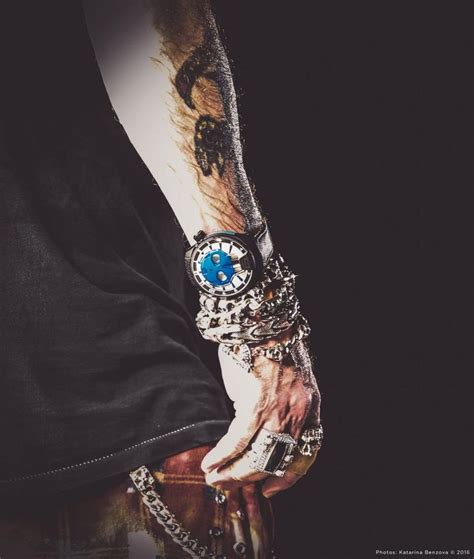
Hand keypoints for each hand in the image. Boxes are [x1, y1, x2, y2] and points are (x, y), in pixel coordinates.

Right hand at [201, 343, 320, 497]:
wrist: (262, 322)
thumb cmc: (270, 346)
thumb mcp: (286, 380)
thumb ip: (280, 406)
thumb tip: (259, 430)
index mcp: (309, 408)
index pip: (306, 455)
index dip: (288, 478)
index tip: (272, 489)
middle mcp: (297, 414)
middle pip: (277, 462)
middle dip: (251, 479)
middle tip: (229, 484)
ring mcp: (277, 412)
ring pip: (257, 458)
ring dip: (233, 473)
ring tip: (215, 478)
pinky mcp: (255, 405)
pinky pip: (238, 440)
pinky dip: (222, 455)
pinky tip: (210, 462)